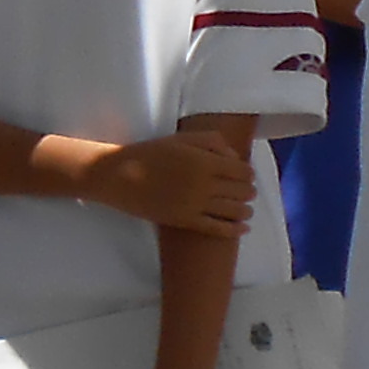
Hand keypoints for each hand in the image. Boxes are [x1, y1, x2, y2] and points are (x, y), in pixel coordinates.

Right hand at [78, 133, 252, 233]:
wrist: (119, 176)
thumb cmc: (150, 153)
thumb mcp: (181, 138)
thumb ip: (212, 142)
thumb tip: (235, 158)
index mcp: (204, 161)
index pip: (242, 171)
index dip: (249, 174)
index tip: (247, 176)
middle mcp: (204, 184)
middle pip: (242, 192)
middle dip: (249, 192)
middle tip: (247, 193)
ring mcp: (195, 205)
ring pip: (235, 212)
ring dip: (246, 211)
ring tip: (246, 210)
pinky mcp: (185, 221)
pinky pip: (218, 229)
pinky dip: (235, 230)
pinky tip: (243, 229)